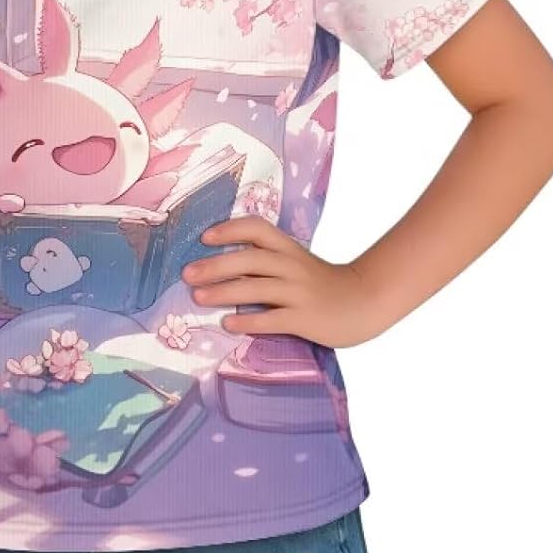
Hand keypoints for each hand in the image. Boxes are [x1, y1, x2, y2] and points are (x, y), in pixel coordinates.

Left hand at [182, 215, 383, 348]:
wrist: (365, 301)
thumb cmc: (325, 284)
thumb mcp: (299, 263)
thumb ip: (270, 261)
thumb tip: (226, 266)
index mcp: (289, 249)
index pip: (257, 229)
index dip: (229, 229)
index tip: (205, 237)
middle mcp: (292, 266)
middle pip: (249, 259)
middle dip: (215, 265)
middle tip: (187, 274)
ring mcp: (299, 292)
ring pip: (255, 287)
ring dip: (222, 291)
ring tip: (198, 298)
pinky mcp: (304, 318)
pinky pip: (271, 319)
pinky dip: (246, 320)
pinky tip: (227, 324)